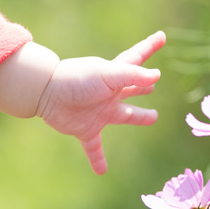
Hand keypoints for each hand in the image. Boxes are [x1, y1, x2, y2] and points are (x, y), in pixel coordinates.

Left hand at [36, 30, 165, 174]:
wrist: (47, 93)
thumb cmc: (78, 79)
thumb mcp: (108, 75)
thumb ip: (133, 75)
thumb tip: (156, 76)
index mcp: (116, 76)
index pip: (137, 59)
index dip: (150, 47)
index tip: (162, 36)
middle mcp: (110, 94)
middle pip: (133, 90)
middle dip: (144, 86)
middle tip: (154, 85)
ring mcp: (100, 113)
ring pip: (125, 116)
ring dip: (139, 117)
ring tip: (152, 118)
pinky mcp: (87, 130)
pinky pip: (94, 148)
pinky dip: (98, 159)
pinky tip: (102, 172)